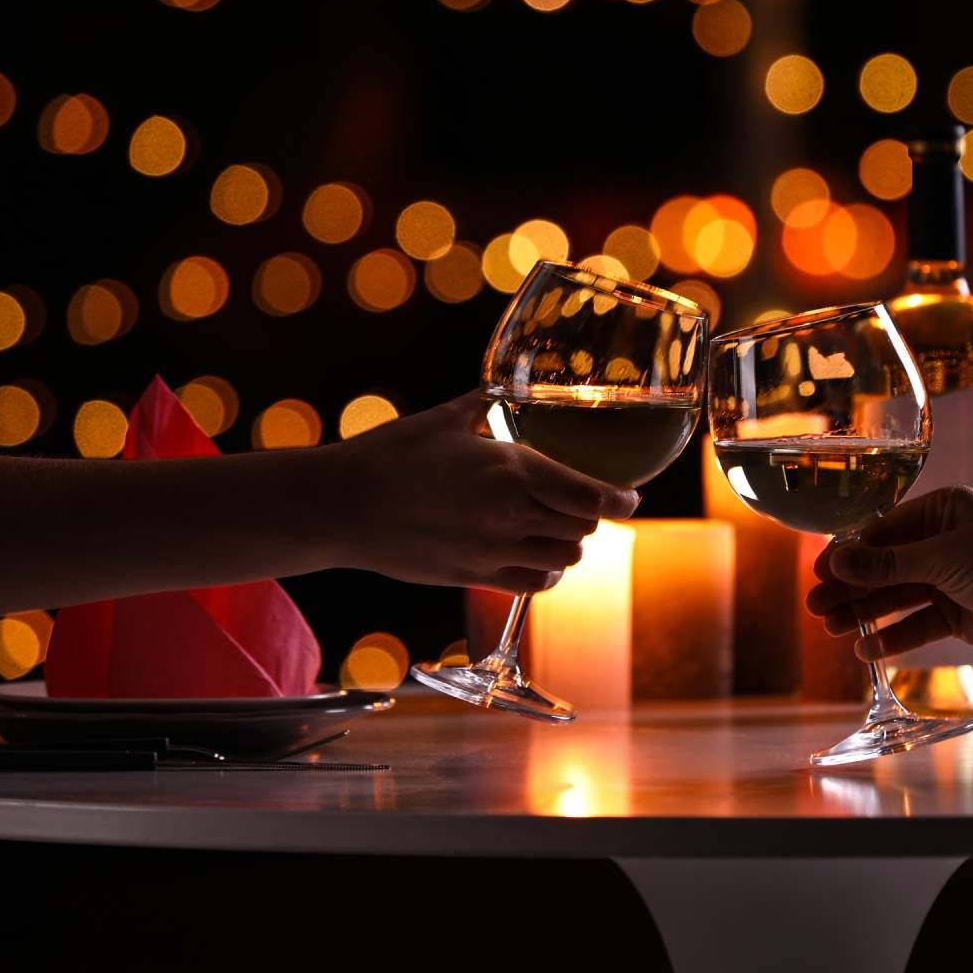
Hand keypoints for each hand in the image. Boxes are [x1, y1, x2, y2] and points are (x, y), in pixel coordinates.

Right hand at [328, 392, 638, 592]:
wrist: (341, 507)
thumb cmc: (389, 455)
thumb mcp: (444, 419)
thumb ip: (485, 403)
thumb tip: (505, 388)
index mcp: (510, 469)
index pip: (590, 495)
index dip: (620, 500)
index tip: (630, 498)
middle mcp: (509, 513)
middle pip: (583, 528)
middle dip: (589, 516)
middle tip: (584, 504)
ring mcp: (492, 550)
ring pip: (565, 559)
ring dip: (569, 544)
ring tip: (558, 528)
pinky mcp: (474, 576)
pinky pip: (534, 584)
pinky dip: (547, 573)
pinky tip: (537, 557)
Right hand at [806, 487, 972, 660]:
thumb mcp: (941, 560)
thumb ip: (887, 565)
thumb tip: (835, 560)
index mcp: (942, 511)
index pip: (883, 531)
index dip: (848, 554)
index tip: (816, 573)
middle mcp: (943, 541)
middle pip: (884, 566)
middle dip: (849, 587)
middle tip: (814, 607)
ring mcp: (949, 578)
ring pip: (896, 596)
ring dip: (863, 612)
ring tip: (829, 629)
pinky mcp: (957, 613)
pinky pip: (916, 624)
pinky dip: (892, 635)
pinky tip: (864, 648)